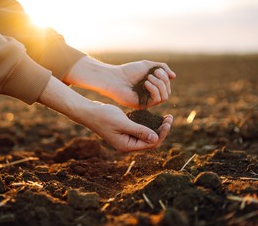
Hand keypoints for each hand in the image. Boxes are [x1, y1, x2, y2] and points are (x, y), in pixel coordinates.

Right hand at [38, 76, 172, 151]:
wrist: (88, 112)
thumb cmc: (103, 117)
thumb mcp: (123, 123)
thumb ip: (139, 130)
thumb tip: (156, 138)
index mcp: (127, 145)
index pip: (150, 143)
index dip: (162, 133)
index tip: (168, 121)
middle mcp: (127, 144)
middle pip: (150, 140)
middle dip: (161, 130)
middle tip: (170, 117)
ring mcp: (126, 137)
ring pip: (146, 134)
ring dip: (156, 126)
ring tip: (166, 116)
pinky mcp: (124, 130)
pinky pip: (140, 129)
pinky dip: (148, 123)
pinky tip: (154, 115)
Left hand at [106, 60, 175, 108]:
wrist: (115, 78)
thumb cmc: (129, 71)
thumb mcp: (148, 66)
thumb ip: (162, 68)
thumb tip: (174, 76)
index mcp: (152, 87)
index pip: (167, 86)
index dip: (165, 77)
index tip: (157, 69)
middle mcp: (150, 95)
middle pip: (167, 92)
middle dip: (163, 81)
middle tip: (154, 73)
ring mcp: (147, 101)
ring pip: (164, 97)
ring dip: (159, 85)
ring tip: (149, 78)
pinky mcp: (142, 105)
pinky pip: (156, 100)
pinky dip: (154, 90)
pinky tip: (146, 83)